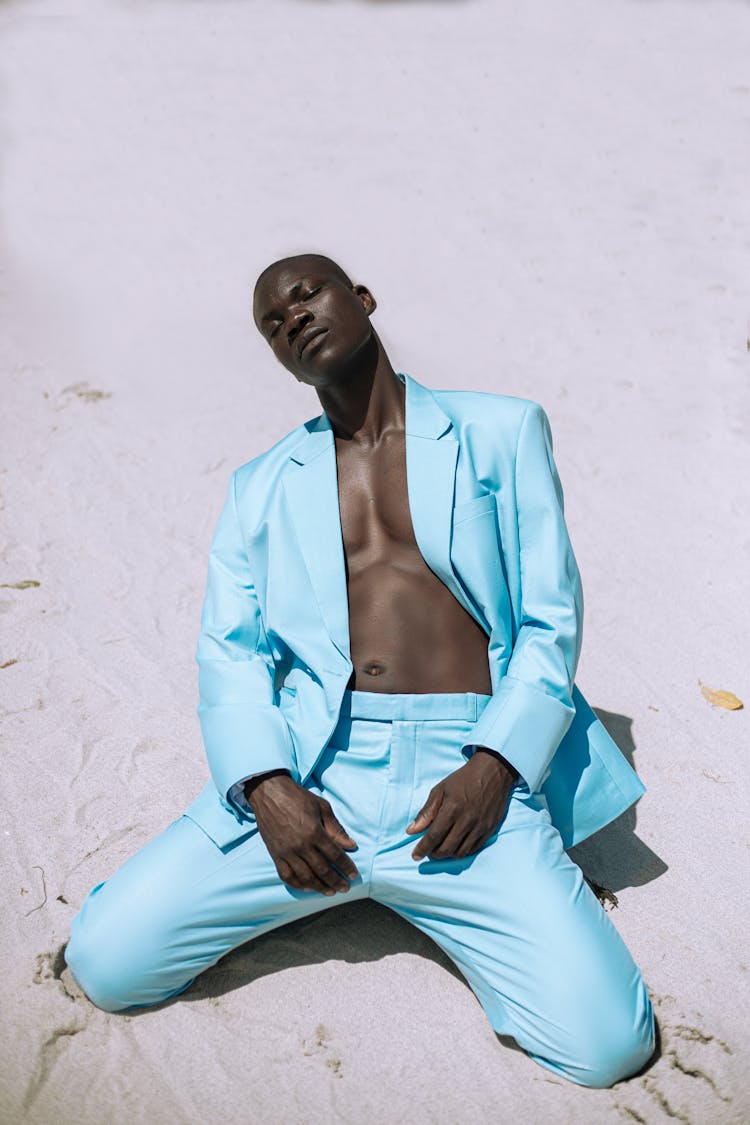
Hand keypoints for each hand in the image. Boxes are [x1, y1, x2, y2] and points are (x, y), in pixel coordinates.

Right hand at [246, 771, 358, 895]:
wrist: (269, 792)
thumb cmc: (298, 797)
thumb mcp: (322, 807)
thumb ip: (336, 828)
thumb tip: (351, 845)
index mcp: (315, 832)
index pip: (335, 855)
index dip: (346, 867)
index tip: (354, 875)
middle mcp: (301, 845)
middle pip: (322, 870)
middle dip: (336, 881)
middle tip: (345, 888)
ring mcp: (286, 852)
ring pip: (305, 877)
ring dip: (320, 887)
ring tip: (330, 892)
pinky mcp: (275, 854)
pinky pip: (286, 875)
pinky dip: (298, 884)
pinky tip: (307, 888)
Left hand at [406, 749, 517, 860]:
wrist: (493, 772)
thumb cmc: (463, 779)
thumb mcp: (440, 790)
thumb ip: (426, 812)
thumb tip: (411, 831)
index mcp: (452, 809)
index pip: (434, 836)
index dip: (422, 849)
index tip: (415, 856)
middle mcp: (467, 821)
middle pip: (446, 849)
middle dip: (433, 854)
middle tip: (428, 851)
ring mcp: (480, 827)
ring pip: (460, 853)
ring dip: (447, 855)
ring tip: (441, 848)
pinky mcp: (489, 830)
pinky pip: (473, 849)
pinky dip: (462, 852)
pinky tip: (455, 845)